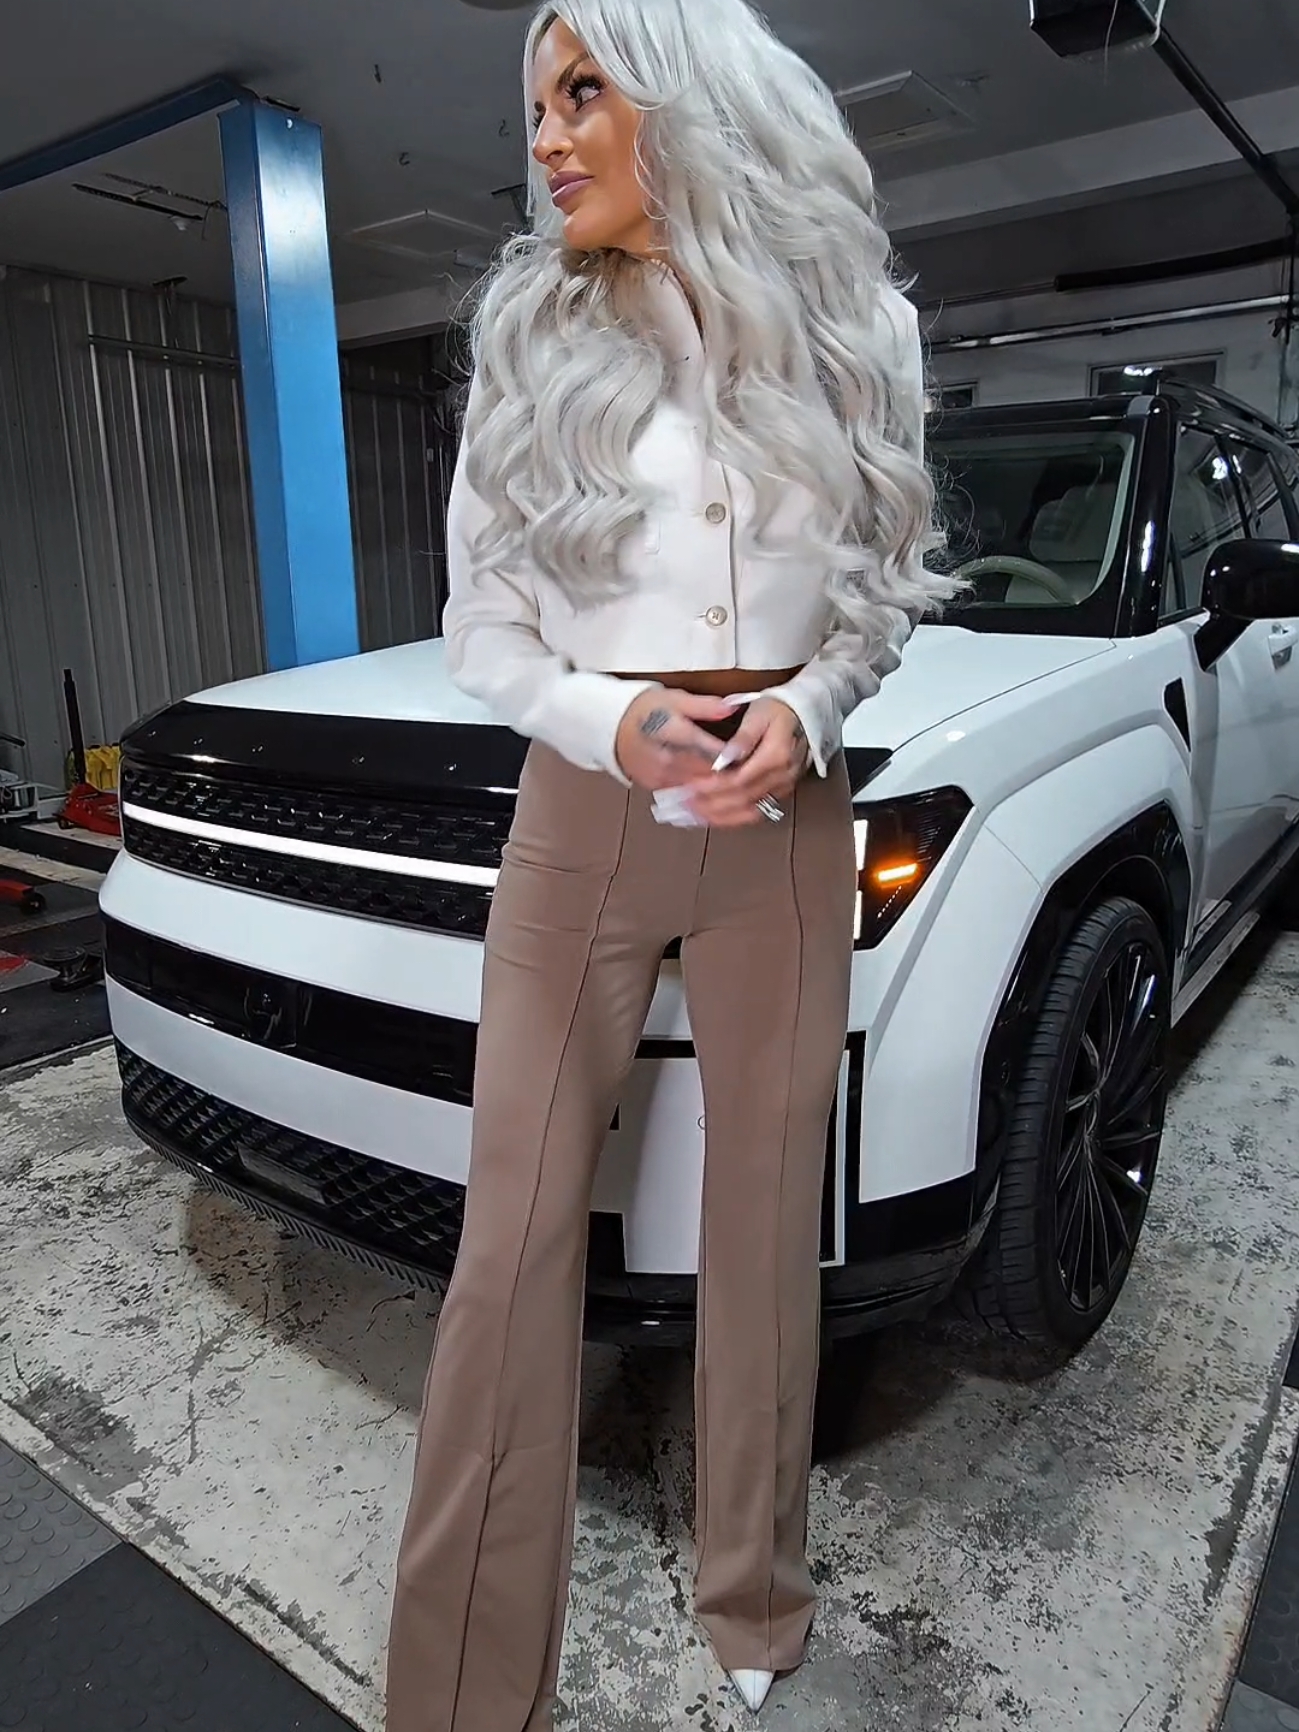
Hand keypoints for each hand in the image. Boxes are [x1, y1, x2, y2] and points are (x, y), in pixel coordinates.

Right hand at [615, 687, 739, 790]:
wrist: (611, 726)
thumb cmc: (644, 709)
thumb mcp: (675, 699)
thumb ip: (705, 706)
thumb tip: (732, 707)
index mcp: (674, 734)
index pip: (713, 752)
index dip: (735, 756)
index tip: (750, 755)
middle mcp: (668, 760)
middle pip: (709, 775)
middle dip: (730, 775)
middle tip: (750, 772)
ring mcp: (661, 776)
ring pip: (699, 788)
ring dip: (717, 787)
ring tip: (736, 782)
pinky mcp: (656, 786)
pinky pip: (685, 794)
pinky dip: (701, 792)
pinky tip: (714, 787)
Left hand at [682, 698, 811, 828]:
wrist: (806, 712)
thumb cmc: (778, 709)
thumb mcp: (758, 714)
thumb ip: (743, 738)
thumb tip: (725, 758)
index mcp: (776, 756)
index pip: (739, 779)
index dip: (713, 786)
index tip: (691, 786)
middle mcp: (782, 776)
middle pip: (742, 798)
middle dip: (711, 803)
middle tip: (686, 803)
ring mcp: (784, 786)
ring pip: (749, 810)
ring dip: (720, 815)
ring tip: (694, 813)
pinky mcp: (781, 791)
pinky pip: (757, 811)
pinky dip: (734, 816)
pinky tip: (715, 816)